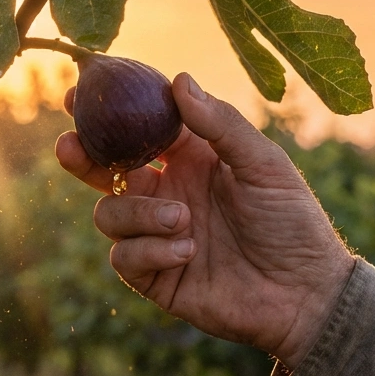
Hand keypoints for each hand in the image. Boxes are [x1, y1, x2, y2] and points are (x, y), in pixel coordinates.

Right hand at [56, 74, 354, 368]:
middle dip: (83, 158)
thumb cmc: (293, 223)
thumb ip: (220, 124)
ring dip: (139, 213)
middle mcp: (167, 194)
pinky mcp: (155, 277)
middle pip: (105, 170)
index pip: (138, 128)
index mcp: (191, 159)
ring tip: (183, 220)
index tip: (75, 94)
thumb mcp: (263, 164)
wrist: (305, 295)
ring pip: (109, 213)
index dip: (106, 112)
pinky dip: (150, 250)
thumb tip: (179, 80)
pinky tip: (187, 252)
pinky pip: (124, 256)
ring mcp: (157, 236)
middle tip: (69, 147)